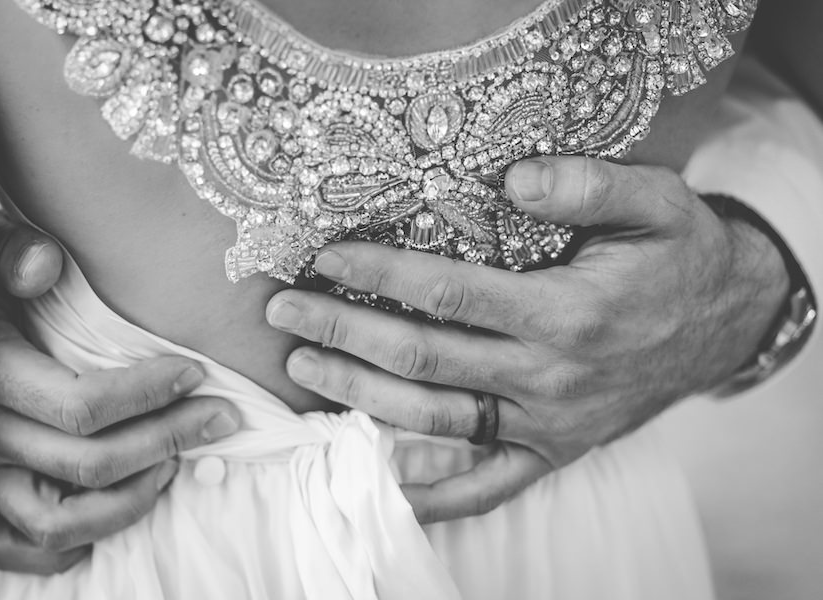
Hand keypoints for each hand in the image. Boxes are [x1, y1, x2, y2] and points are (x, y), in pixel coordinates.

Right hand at [0, 219, 240, 573]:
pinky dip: (68, 548)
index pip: (84, 405)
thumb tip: (43, 264)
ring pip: (59, 522)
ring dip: (129, 502)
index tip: (198, 374)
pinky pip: (14, 547)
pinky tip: (112, 516)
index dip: (150, 394)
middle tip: (220, 419)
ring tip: (173, 466)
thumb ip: (16, 257)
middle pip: (89, 464)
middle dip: (169, 440)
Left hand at [265, 156, 790, 522]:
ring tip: (303, 368)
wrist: (723, 324)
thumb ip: (587, 185)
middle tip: (285, 310)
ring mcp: (547, 424)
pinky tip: (378, 483)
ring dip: (359, 397)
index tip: (327, 257)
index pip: (448, 295)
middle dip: (344, 332)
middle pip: (423, 360)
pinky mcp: (551, 452)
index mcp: (567, 313)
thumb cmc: (678, 256)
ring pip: (434, 420)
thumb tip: (511, 180)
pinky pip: (485, 487)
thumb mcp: (655, 201)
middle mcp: (550, 377)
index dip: (380, 276)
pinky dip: (430, 492)